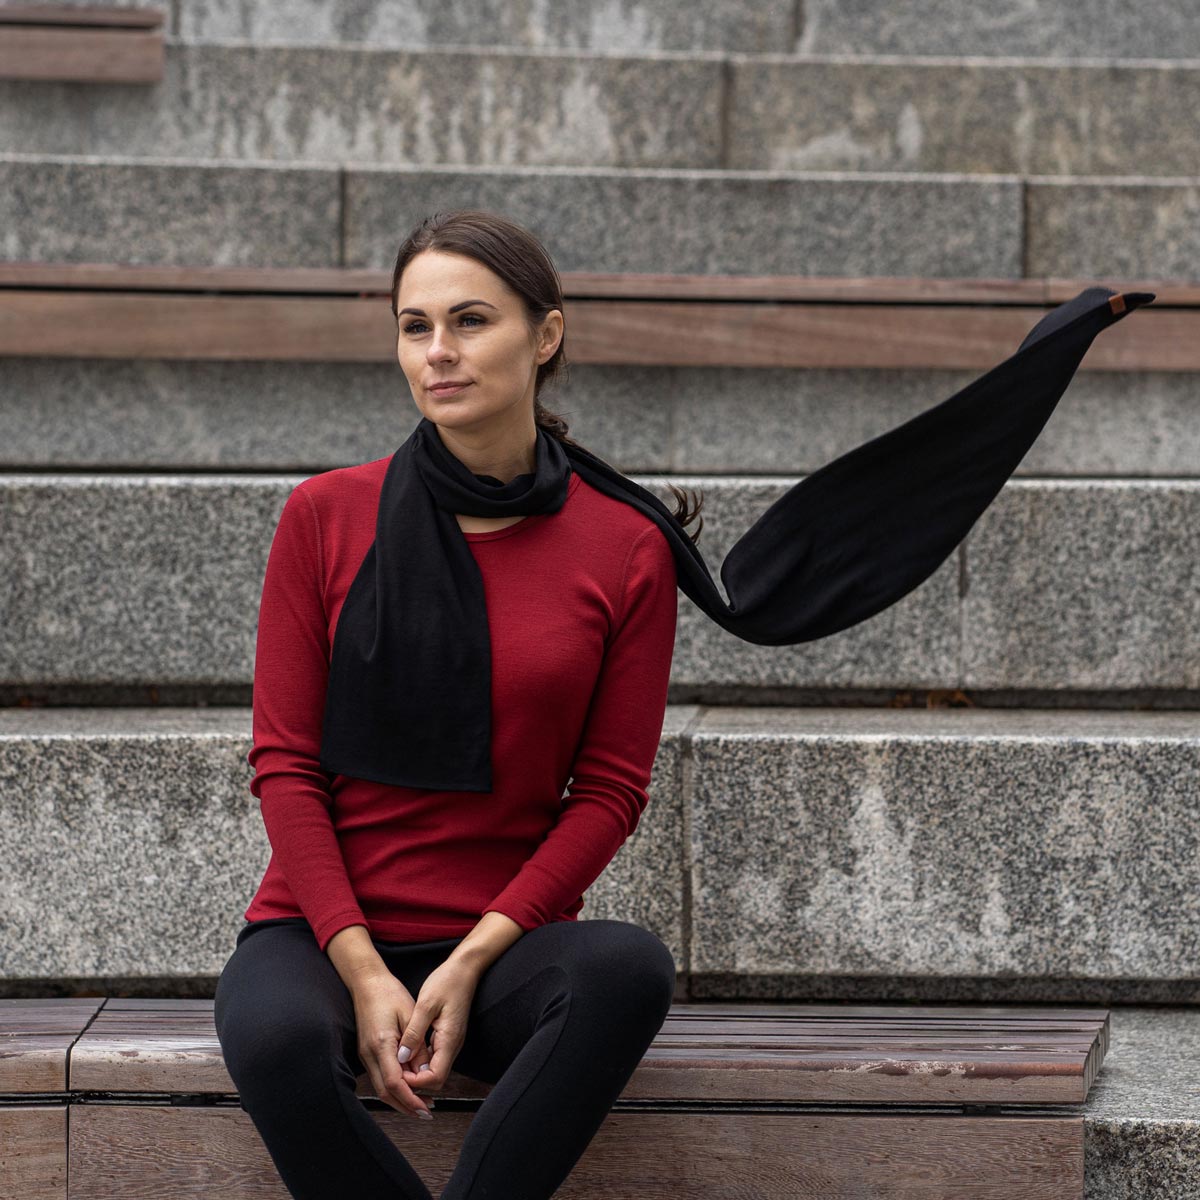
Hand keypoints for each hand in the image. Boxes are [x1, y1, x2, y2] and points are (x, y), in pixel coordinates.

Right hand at [349, 972, 436, 1120]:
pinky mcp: (366, 1053)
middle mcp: (369, 1054)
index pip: (394, 1082)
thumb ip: (417, 1045)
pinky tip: (408, 1087)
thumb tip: (425, 1071)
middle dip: (406, 1106)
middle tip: (426, 1112)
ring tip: (421, 1105)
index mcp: (381, 1044)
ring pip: (381, 1088)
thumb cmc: (390, 994)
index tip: (425, 1106)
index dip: (410, 1098)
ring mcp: (365, 1055)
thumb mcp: (411, 1014)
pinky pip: (379, 1077)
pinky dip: (394, 1088)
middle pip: (385, 1092)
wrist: (367, 983)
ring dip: (400, 1099)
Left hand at [395, 957, 481, 1105]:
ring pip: (433, 1069)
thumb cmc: (447, 981)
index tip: (397, 1072)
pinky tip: (407, 1051)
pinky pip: (433, 1057)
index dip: (415, 1081)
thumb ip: (414, 1032)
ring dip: (416, 1071)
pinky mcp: (447, 1036)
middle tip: (393, 1071)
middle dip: (414, 1081)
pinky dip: (420, 1060)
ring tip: (396, 1064)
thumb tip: (402, 1057)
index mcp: (449, 1040)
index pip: (435, 1078)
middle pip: (434, 1079)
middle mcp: (453, 1045)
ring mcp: (451, 1042)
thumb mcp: (426, 1003)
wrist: (465, 968)